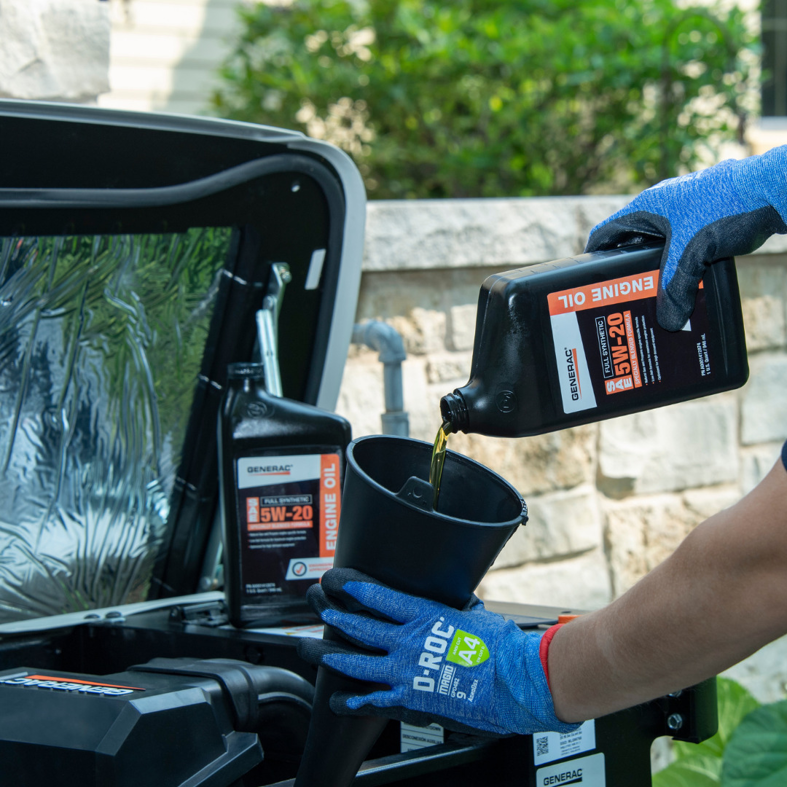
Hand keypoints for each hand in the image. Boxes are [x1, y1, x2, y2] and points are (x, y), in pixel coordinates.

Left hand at [297, 568, 578, 736]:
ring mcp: (406, 673)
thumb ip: (460, 611)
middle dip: (336, 618)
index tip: (338, 581)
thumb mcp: (478, 617)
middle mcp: (409, 642)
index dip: (355, 587)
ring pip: (357, 663)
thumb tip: (463, 606)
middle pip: (361, 628)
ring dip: (332, 656)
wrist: (517, 682)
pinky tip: (337, 699)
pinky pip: (372, 701)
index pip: (381, 596)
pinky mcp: (410, 702)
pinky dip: (352, 701)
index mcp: (426, 616)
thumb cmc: (504, 648)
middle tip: (319, 611)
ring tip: (313, 650)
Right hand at [585, 147, 786, 330]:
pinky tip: (687, 279)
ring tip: (654, 293)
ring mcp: (685, 207)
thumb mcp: (694, 254)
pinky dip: (679, 260)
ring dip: (656, 266)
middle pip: (631, 240)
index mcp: (647, 206)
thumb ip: (676, 288)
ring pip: (660, 242)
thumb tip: (668, 322)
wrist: (773, 187)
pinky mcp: (707, 213)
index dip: (593, 256)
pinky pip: (682, 241)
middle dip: (626, 267)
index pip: (606, 233)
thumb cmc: (728, 207)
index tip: (587, 279)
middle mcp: (662, 204)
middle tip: (620, 294)